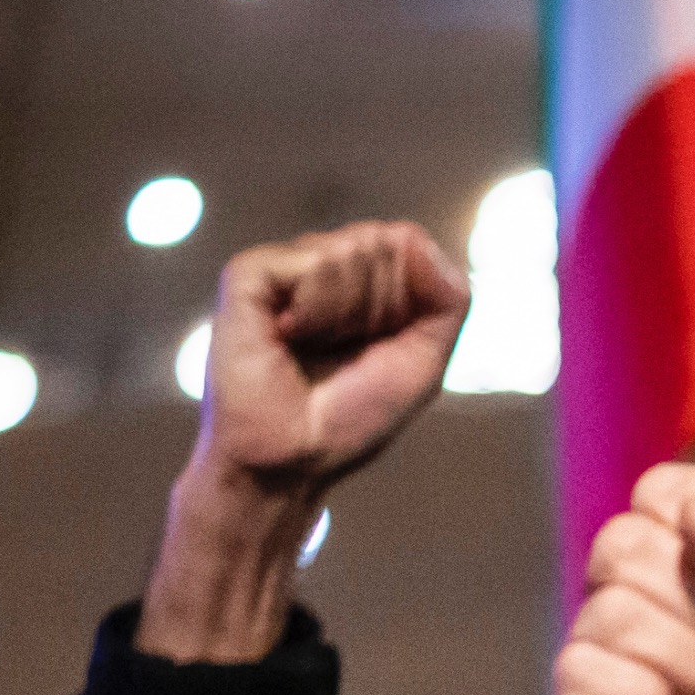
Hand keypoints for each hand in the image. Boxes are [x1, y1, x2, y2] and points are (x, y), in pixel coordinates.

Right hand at [143, 220, 471, 658]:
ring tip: (312, 348)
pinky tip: (286, 336)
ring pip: (351, 249)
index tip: (383, 348)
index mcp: (363, 284)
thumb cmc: (351, 418)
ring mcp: (284, 269)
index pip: (409, 245)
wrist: (293, 457)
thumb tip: (413, 237)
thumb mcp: (424, 360)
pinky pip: (309, 263)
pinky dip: (315, 309)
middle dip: (380, 307)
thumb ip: (446, 297)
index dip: (411, 300)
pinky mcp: (249, 275)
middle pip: (384, 242)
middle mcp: (322, 268)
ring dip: (348, 314)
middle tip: (345, 353)